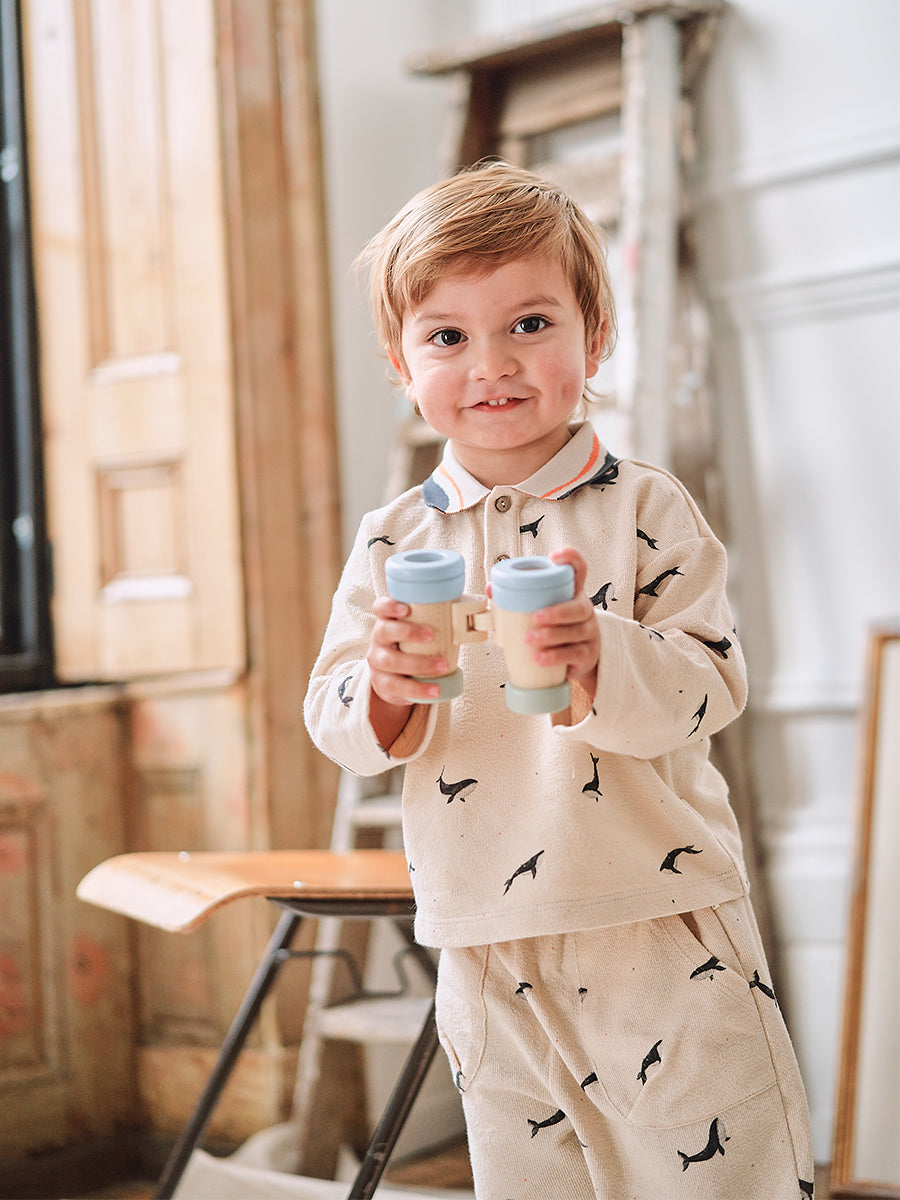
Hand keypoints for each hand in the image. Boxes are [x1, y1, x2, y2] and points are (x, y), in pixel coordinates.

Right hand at [366, 596, 447, 706]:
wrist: (393, 679)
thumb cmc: (411, 648)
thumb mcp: (417, 633)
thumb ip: (437, 620)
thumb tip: (478, 611)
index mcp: (387, 622)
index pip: (380, 608)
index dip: (389, 606)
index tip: (406, 608)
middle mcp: (378, 641)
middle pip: (384, 632)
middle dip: (407, 632)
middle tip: (431, 635)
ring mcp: (378, 663)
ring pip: (391, 661)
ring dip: (419, 663)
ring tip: (443, 665)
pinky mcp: (383, 684)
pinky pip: (398, 687)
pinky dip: (418, 689)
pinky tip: (435, 689)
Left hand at [525, 548, 599, 697]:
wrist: (575, 658)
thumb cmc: (553, 627)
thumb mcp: (540, 610)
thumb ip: (516, 598)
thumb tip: (490, 589)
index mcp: (573, 593)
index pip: (579, 569)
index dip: (571, 558)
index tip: (554, 556)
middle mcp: (585, 611)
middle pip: (579, 607)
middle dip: (557, 612)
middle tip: (535, 617)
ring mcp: (590, 633)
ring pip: (576, 632)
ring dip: (551, 636)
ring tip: (529, 640)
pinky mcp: (588, 655)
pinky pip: (574, 655)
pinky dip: (555, 656)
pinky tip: (539, 658)